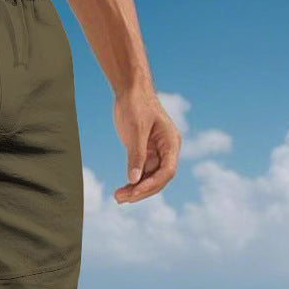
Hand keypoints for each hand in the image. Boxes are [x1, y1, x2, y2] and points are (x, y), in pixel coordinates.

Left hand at [111, 85, 180, 202]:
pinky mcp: (145, 152)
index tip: (133, 192)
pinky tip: (121, 190)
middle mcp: (167, 150)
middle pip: (159, 179)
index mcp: (171, 142)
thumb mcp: (135, 130)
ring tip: (117, 198)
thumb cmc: (136, 104)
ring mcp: (157, 152)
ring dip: (136, 189)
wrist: (130, 89)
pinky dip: (132, 182)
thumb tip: (133, 180)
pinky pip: (142, 172)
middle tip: (121, 199)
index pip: (167, 171)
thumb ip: (136, 155)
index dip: (151, 184)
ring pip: (150, 178)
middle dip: (142, 191)